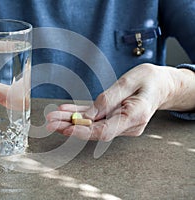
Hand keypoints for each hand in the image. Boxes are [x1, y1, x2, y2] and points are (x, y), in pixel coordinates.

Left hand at [47, 63, 194, 140]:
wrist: (162, 85)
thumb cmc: (150, 80)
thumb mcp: (130, 81)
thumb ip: (109, 98)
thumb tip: (88, 115)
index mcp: (135, 116)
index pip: (105, 131)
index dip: (84, 131)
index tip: (66, 129)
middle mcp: (127, 125)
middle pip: (94, 130)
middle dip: (70, 127)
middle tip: (50, 122)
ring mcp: (121, 124)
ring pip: (92, 125)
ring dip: (71, 121)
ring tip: (52, 117)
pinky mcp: (115, 119)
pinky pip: (95, 118)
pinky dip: (80, 115)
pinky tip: (65, 112)